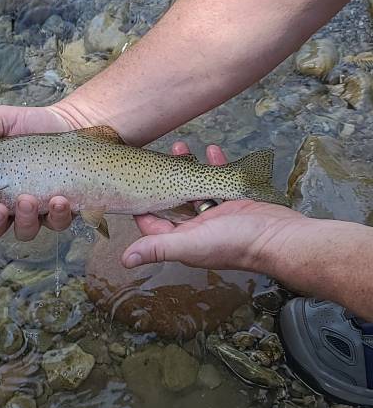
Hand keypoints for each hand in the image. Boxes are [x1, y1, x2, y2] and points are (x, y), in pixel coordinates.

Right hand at [0, 104, 77, 239]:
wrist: (72, 124)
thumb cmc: (32, 125)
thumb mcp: (4, 120)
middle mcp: (6, 204)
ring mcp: (34, 211)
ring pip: (23, 232)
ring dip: (23, 220)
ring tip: (28, 199)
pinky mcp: (60, 211)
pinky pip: (57, 224)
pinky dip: (57, 215)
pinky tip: (59, 199)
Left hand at [123, 142, 305, 273]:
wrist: (281, 237)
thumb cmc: (237, 243)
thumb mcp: (191, 244)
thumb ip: (158, 248)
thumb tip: (125, 260)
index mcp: (183, 239)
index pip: (153, 223)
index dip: (141, 205)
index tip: (130, 184)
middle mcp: (198, 227)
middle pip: (173, 201)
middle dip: (164, 180)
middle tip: (157, 157)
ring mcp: (218, 213)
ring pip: (196, 187)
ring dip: (188, 168)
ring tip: (180, 147)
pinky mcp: (236, 200)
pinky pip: (221, 179)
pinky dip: (216, 165)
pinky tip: (212, 150)